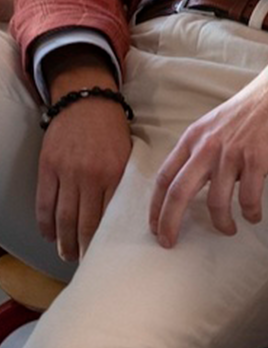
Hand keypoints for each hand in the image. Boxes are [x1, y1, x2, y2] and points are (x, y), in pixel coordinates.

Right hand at [36, 77, 131, 260]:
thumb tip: (125, 213)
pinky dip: (45, 224)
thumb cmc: (111, 129)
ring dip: (64, 241)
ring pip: (63, 218)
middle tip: (85, 262)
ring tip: (68, 255)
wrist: (87, 101)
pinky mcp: (47, 168)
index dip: (105, 239)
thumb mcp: (126, 153)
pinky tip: (50, 235)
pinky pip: (44, 203)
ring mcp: (66, 172)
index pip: (109, 215)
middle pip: (83, 222)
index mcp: (115, 172)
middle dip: (83, 247)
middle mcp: (90, 175)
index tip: (106, 254)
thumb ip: (124, 181)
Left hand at [149, 65, 267, 247]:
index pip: (164, 177)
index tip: (155, 226)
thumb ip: (200, 150)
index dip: (155, 206)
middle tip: (170, 242)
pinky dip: (250, 212)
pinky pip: (248, 197)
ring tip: (228, 229)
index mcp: (193, 138)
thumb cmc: (250, 110)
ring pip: (216, 201)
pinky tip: (254, 215)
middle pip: (178, 193)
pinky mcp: (256, 159)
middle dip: (170, 224)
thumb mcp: (214, 125)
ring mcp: (232, 153)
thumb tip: (194, 183)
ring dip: (221, 222)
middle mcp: (207, 146)